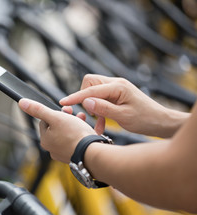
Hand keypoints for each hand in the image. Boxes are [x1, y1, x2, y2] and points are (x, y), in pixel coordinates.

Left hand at [18, 98, 96, 162]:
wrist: (92, 152)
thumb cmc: (74, 135)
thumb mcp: (55, 117)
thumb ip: (39, 109)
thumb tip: (22, 103)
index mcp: (45, 140)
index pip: (45, 121)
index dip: (55, 113)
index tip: (65, 110)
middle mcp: (53, 149)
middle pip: (57, 128)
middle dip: (67, 118)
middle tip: (75, 114)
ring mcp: (65, 154)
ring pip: (69, 134)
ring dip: (76, 124)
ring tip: (83, 119)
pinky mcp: (77, 156)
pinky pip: (78, 142)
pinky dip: (82, 134)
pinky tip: (89, 130)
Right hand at [60, 74, 185, 137]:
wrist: (160, 121)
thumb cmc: (145, 120)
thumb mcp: (123, 117)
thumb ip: (103, 108)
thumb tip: (85, 102)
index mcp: (118, 87)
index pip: (91, 89)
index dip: (75, 97)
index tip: (63, 102)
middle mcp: (116, 84)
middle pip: (89, 83)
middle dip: (84, 97)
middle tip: (89, 114)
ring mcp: (116, 88)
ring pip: (93, 90)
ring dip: (91, 105)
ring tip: (98, 121)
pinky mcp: (116, 95)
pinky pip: (100, 98)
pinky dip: (97, 109)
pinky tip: (102, 122)